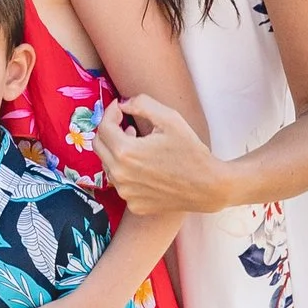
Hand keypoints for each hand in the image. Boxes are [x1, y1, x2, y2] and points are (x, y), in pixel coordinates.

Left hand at [96, 95, 227, 218]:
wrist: (209, 187)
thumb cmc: (191, 151)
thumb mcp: (170, 118)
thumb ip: (141, 104)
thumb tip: (122, 103)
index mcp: (125, 152)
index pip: (103, 126)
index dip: (110, 113)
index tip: (121, 108)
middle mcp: (120, 175)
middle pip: (99, 146)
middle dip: (109, 131)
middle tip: (126, 125)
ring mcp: (126, 193)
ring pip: (108, 164)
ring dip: (117, 151)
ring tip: (138, 144)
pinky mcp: (134, 204)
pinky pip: (121, 183)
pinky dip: (127, 171)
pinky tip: (145, 166)